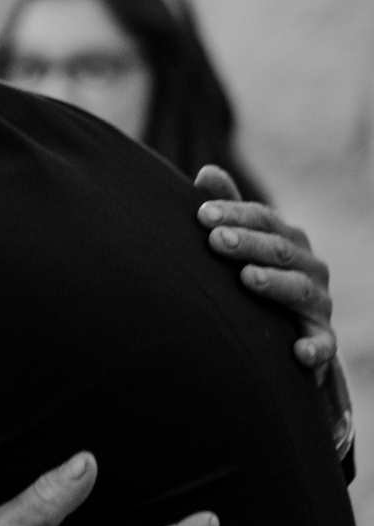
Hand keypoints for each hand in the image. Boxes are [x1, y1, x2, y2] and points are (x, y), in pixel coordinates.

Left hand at [194, 165, 334, 376]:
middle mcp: (308, 267)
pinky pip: (324, 344)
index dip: (235, 214)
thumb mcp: (242, 240)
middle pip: (280, 250)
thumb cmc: (256, 271)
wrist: (286, 327)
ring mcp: (317, 302)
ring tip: (247, 278)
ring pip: (300, 289)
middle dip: (249, 244)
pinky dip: (315, 348)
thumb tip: (205, 173)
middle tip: (216, 241)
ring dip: (275, 283)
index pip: (264, 219)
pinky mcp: (321, 337)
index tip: (201, 214)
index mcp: (288, 240)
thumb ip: (227, 208)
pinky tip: (298, 353)